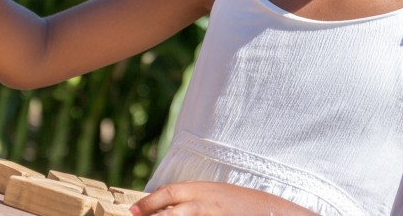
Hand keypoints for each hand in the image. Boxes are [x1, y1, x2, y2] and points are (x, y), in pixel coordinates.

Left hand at [130, 181, 316, 215]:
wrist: (269, 211)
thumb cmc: (239, 202)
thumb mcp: (214, 193)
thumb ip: (191, 197)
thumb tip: (162, 205)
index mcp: (201, 189)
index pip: (168, 192)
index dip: (148, 202)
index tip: (133, 211)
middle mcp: (204, 203)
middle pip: (170, 211)